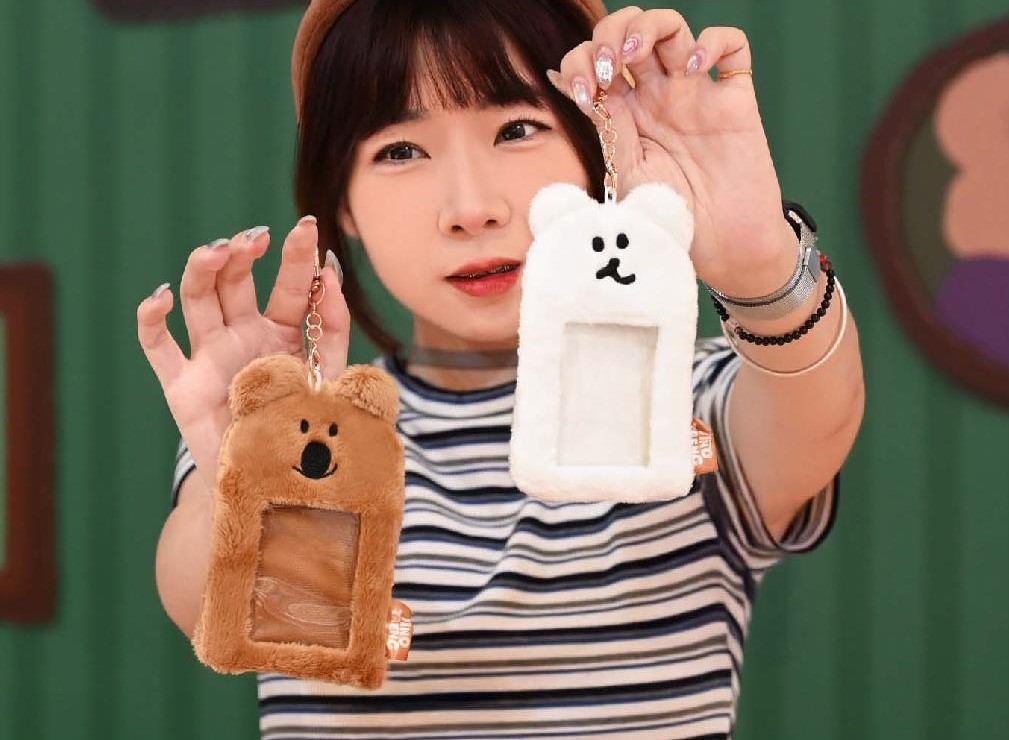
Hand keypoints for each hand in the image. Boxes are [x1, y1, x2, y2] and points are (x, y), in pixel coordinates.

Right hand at [136, 217, 350, 491]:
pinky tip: (159, 296)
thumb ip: (332, 328)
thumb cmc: (302, 427)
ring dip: (203, 270)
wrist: (270, 482)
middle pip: (236, 282)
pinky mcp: (181, 384)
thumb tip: (332, 274)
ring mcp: (209, 356)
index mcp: (282, 331)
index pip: (288, 286)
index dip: (296, 256)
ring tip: (217, 251)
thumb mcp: (330, 375)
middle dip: (243, 254)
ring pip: (197, 300)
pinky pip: (157, 346)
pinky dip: (151, 318)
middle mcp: (242, 335)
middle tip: (254, 238)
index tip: (306, 227)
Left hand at [550, 6, 798, 295]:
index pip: (598, 59)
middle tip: (610, 67)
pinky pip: (733, 47)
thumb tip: (557, 78)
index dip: (584, 61)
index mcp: (626, 113)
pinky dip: (713, 42)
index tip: (583, 93)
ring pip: (674, 27)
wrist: (719, 249)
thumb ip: (602, 125)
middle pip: (631, 31)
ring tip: (639, 54)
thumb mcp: (626, 171)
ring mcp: (696, 94)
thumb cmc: (670, 220)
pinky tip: (694, 68)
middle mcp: (659, 96)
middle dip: (612, 34)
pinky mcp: (735, 100)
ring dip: (650, 26)